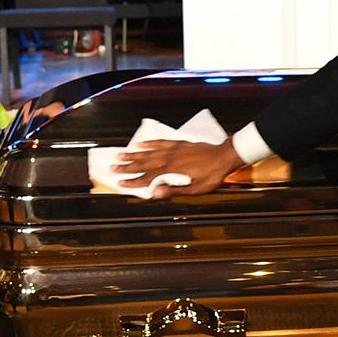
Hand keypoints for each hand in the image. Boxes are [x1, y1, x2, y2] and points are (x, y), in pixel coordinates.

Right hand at [109, 138, 243, 197]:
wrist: (225, 156)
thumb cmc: (212, 176)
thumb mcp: (195, 189)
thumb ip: (173, 191)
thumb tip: (154, 194)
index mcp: (171, 172)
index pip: (147, 178)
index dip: (133, 182)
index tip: (120, 183)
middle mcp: (169, 159)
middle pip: (144, 163)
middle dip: (127, 166)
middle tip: (112, 167)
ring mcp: (174, 150)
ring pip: (149, 152)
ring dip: (134, 154)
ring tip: (121, 154)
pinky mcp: (180, 144)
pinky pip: (161, 142)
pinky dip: (150, 143)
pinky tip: (142, 143)